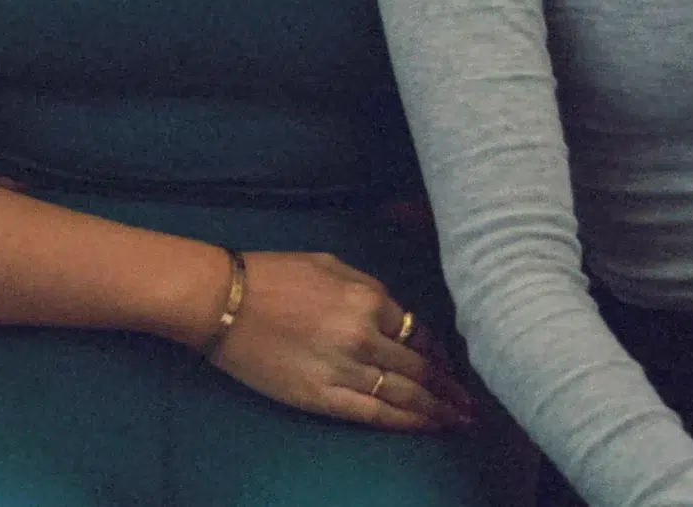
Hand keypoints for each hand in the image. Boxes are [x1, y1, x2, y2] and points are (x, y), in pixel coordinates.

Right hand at [204, 251, 479, 432]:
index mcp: (368, 297)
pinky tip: (427, 427)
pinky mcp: (322, 396)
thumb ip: (368, 288)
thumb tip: (394, 314)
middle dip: (450, 387)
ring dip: (438, 409)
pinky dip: (406, 422)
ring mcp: (345, 368)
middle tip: (471, 403)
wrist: (221, 300)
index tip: (449, 365)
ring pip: (406, 395)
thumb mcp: (329, 264)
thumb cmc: (271, 274)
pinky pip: (375, 414)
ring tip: (460, 420)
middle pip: (420, 367)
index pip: (416, 331)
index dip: (437, 352)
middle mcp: (364, 335)